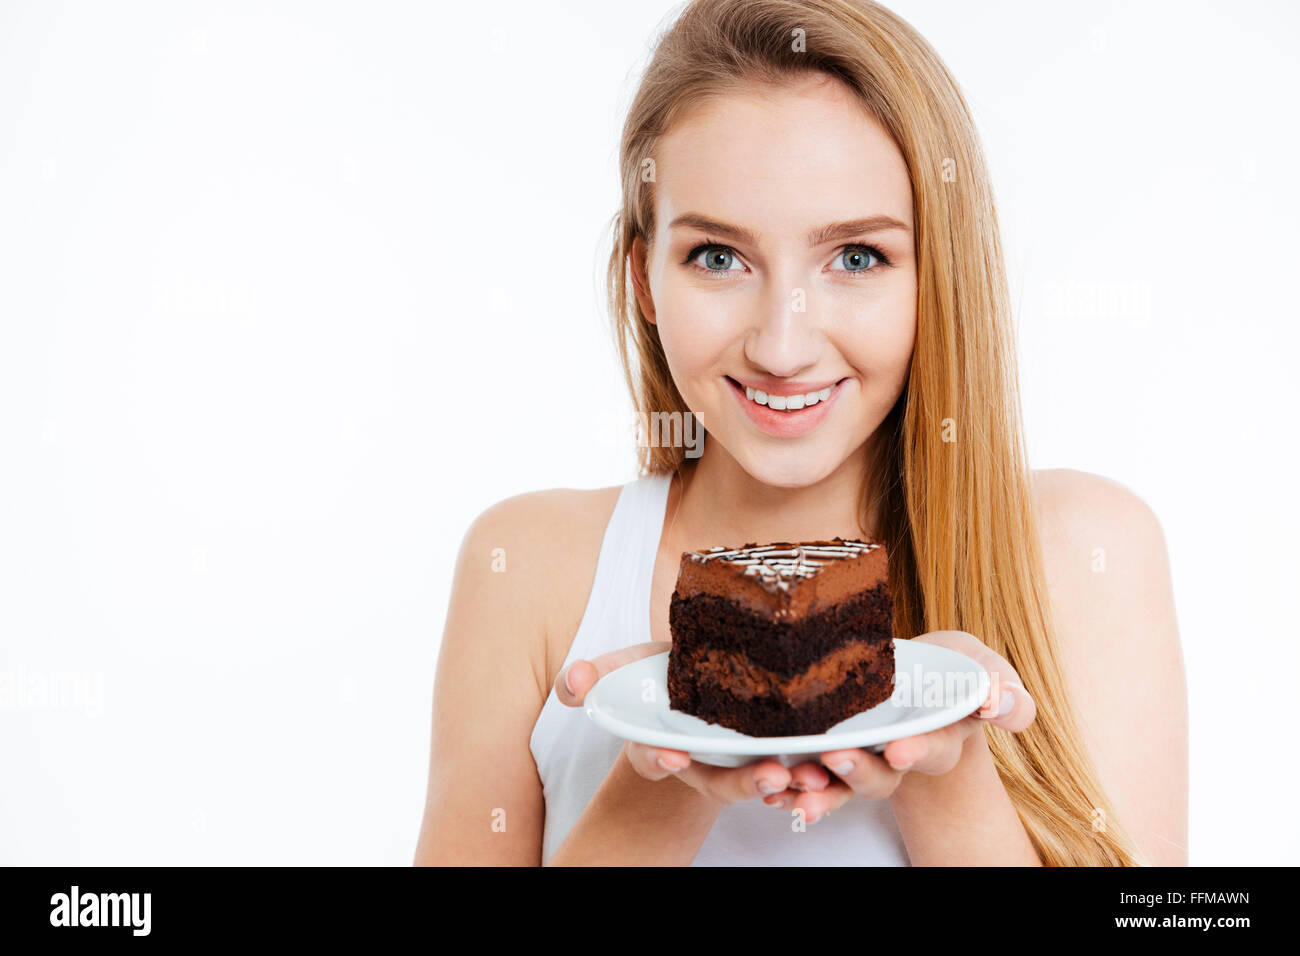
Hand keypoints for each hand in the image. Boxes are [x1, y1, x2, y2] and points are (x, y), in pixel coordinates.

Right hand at [556, 643, 833, 805]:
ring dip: (789, 785)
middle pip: (721, 783)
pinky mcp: (776, 749)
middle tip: (767, 778)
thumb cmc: (662, 672)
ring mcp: (740, 760)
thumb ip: (596, 675)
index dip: (660, 759)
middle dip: (743, 785)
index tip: (670, 755)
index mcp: (663, 745)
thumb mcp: (627, 668)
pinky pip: (797, 770)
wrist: (702, 673)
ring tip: (811, 777)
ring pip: (764, 782)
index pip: (656, 757)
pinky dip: (818, 773)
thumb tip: (572, 683)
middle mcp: (703, 762)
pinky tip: (836, 762)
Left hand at [761, 630, 1035, 822]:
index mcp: (939, 738)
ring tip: (794, 784)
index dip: (917, 750)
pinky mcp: (830, 746)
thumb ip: (1005, 694)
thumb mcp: (989, 672)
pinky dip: (789, 783)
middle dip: (858, 772)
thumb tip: (999, 702)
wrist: (925, 669)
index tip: (899, 749)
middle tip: (837, 759)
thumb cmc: (961, 671)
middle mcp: (897, 755)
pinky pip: (810, 771)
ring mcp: (863, 754)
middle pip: (880, 776)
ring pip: (840, 782)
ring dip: (818, 787)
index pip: (932, 749)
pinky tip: (768, 787)